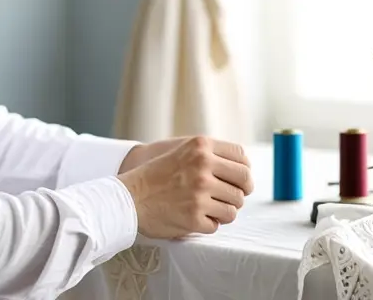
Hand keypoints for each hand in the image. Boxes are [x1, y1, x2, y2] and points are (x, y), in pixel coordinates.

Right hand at [117, 136, 253, 238]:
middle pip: (244, 183)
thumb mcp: (182, 150)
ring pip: (234, 208)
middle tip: (231, 198)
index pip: (242, 157)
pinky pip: (216, 225)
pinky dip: (208, 224)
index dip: (243, 171)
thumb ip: (209, 154)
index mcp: (201, 147)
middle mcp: (202, 167)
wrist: (128, 198)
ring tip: (209, 209)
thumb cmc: (155, 176)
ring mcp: (199, 193)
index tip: (238, 180)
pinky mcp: (193, 217)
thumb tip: (243, 167)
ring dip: (224, 212)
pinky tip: (194, 218)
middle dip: (241, 192)